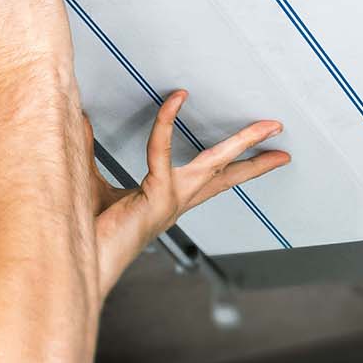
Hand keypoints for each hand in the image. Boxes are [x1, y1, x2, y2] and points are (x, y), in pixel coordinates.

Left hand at [93, 91, 290, 292]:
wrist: (82, 262)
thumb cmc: (85, 229)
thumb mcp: (89, 182)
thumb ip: (89, 150)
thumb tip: (81, 119)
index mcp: (167, 200)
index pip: (208, 178)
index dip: (230, 160)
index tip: (248, 144)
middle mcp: (175, 201)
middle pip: (225, 174)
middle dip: (256, 156)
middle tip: (280, 133)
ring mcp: (170, 200)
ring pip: (214, 164)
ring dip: (241, 142)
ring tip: (268, 126)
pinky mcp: (156, 197)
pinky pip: (162, 151)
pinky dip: (166, 124)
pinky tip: (175, 100)